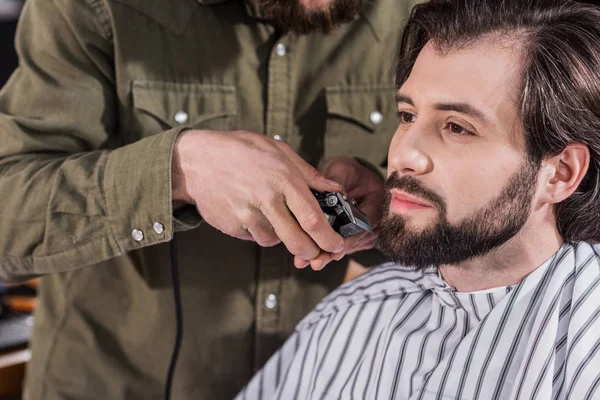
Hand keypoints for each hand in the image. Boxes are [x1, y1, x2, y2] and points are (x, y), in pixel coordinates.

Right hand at [171, 130, 344, 259]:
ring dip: (282, 237)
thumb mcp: (278, 150)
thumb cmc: (240, 150)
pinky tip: (255, 214)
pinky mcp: (232, 226)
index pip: (312, 218)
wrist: (196, 160)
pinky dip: (260, 232)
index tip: (337, 245)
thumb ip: (309, 173)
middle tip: (317, 251)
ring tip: (276, 217)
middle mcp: (266, 199)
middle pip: (297, 241)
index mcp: (284, 179)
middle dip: (312, 251)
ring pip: (275, 241)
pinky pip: (254, 238)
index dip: (328, 238)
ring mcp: (247, 215)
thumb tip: (335, 189)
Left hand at [294, 156, 384, 269]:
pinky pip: (340, 246)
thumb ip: (337, 182)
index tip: (335, 249)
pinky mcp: (351, 234)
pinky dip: (324, 251)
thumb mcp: (340, 169)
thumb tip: (335, 197)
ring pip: (347, 246)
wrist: (341, 175)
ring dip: (327, 255)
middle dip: (335, 252)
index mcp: (378, 198)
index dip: (352, 238)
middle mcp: (374, 216)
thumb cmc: (343, 169)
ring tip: (307, 262)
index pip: (368, 223)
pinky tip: (306, 258)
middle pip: (357, 240)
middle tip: (317, 262)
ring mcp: (364, 228)